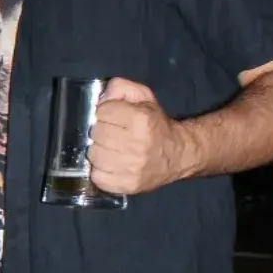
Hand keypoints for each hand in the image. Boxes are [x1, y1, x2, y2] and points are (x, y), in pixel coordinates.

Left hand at [88, 78, 192, 194]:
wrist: (178, 155)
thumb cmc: (156, 125)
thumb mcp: (144, 97)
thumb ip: (122, 87)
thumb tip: (102, 97)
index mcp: (141, 120)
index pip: (102, 112)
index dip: (104, 113)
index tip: (112, 117)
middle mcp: (136, 144)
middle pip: (96, 133)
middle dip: (100, 131)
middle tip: (111, 134)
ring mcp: (131, 168)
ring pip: (94, 155)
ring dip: (98, 151)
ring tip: (110, 149)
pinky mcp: (127, 185)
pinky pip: (97, 176)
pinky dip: (99, 170)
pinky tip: (110, 164)